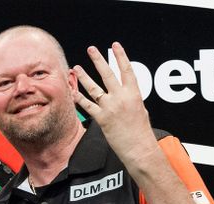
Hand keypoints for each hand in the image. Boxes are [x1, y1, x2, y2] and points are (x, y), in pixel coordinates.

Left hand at [72, 42, 161, 168]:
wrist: (138, 147)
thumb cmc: (141, 130)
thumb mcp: (140, 109)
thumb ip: (130, 98)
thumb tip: (124, 93)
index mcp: (134, 93)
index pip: (126, 69)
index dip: (121, 56)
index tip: (115, 46)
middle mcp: (121, 97)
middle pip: (107, 74)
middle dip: (99, 60)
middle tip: (91, 49)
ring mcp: (110, 107)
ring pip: (94, 87)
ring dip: (84, 76)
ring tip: (77, 67)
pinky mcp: (101, 118)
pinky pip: (87, 105)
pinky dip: (79, 98)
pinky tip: (72, 91)